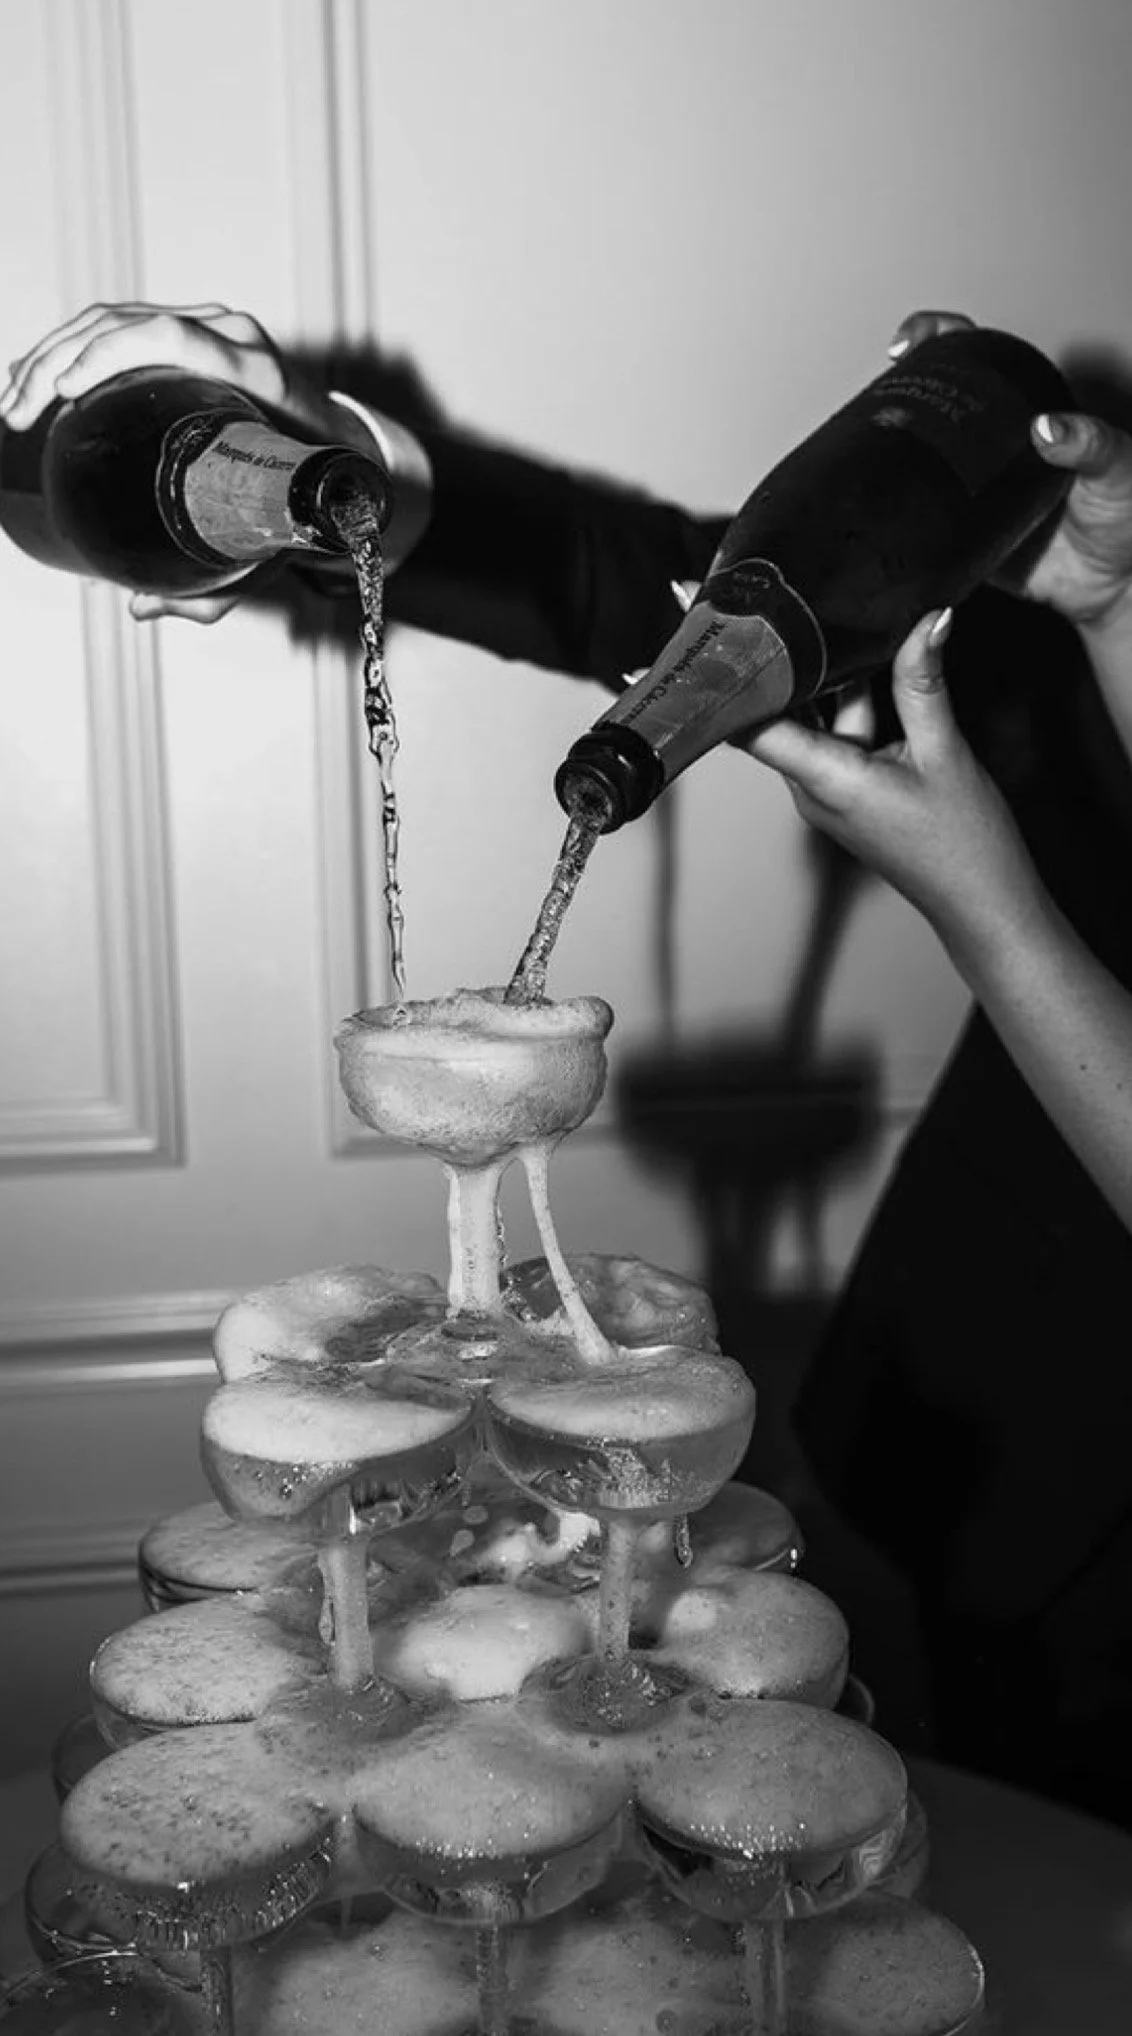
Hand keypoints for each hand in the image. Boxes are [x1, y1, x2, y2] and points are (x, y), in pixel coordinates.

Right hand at [0, 301, 359, 622]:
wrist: (342, 452)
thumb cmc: (305, 497)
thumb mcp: (267, 543)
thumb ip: (213, 586)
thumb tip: (141, 606)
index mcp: (255, 374)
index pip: (172, 339)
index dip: (108, 355)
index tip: (62, 391)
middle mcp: (232, 337)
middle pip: (126, 323)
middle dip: (56, 361)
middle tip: (16, 415)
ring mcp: (212, 327)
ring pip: (115, 319)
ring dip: (52, 354)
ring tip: (15, 404)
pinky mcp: (193, 330)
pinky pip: (123, 326)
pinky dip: (73, 349)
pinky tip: (39, 381)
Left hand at [745, 610, 1046, 962]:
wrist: (980, 903)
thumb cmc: (963, 843)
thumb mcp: (944, 751)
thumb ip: (923, 682)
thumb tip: (928, 618)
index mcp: (825, 779)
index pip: (750, 725)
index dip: (726, 679)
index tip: (710, 632)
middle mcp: (811, 787)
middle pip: (776, 712)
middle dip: (775, 659)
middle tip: (769, 598)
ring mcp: (826, 790)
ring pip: (809, 718)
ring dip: (820, 674)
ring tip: (824, 611)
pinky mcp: (846, 791)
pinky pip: (833, 734)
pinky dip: (844, 698)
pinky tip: (866, 658)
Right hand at [890, 309, 1131, 632]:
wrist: (1109, 585)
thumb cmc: (1123, 517)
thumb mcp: (1117, 466)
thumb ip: (1090, 443)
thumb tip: (1047, 429)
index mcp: (1024, 414)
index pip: (977, 358)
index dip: (942, 338)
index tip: (918, 339)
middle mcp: (990, 446)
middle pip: (934, 399)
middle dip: (899, 382)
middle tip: (886, 383)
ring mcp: (969, 488)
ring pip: (918, 457)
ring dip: (890, 445)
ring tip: (872, 436)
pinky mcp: (957, 533)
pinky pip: (920, 519)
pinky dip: (898, 512)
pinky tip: (883, 504)